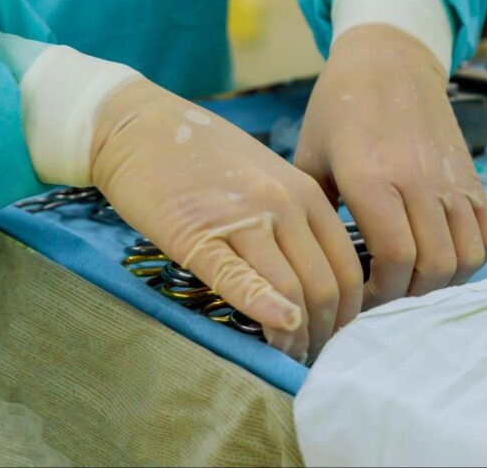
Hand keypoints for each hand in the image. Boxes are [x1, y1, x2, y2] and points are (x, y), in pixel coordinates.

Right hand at [89, 78, 362, 361]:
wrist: (138, 128)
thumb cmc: (202, 157)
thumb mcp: (267, 177)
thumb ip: (296, 221)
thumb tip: (318, 281)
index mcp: (306, 192)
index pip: (348, 266)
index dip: (348, 311)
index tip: (334, 334)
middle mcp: (284, 204)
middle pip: (326, 285)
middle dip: (325, 332)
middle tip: (313, 356)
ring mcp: (243, 218)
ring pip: (292, 290)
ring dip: (296, 336)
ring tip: (288, 358)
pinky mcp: (198, 235)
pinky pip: (239, 279)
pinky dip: (264, 309)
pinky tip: (276, 330)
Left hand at [295, 24, 486, 308]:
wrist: (388, 59)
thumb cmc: (340, 107)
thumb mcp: (308, 157)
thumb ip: (313, 213)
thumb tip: (316, 266)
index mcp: (372, 177)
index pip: (395, 259)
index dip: (381, 294)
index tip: (361, 296)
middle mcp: (419, 180)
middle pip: (433, 266)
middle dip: (408, 295)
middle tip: (385, 295)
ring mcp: (451, 178)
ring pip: (466, 256)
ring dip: (441, 282)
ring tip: (413, 280)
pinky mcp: (472, 176)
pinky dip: (471, 257)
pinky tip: (443, 257)